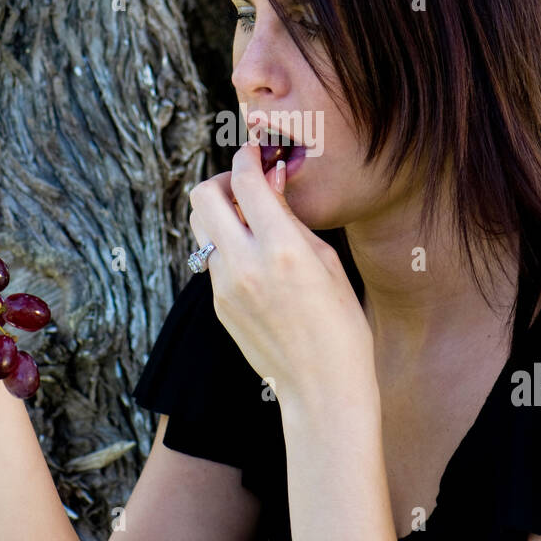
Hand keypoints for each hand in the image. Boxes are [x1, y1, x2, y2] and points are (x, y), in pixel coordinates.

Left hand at [188, 114, 374, 405]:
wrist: (323, 388)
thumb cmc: (341, 325)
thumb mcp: (326, 261)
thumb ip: (291, 218)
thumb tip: (271, 179)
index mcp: (281, 248)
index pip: (245, 181)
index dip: (248, 157)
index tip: (255, 152)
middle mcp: (244, 264)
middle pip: (202, 197)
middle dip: (221, 181)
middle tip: (245, 187)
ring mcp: (224, 286)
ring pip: (200, 227)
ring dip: (218, 213)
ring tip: (249, 222)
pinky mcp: (218, 304)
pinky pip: (211, 259)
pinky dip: (226, 245)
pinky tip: (255, 258)